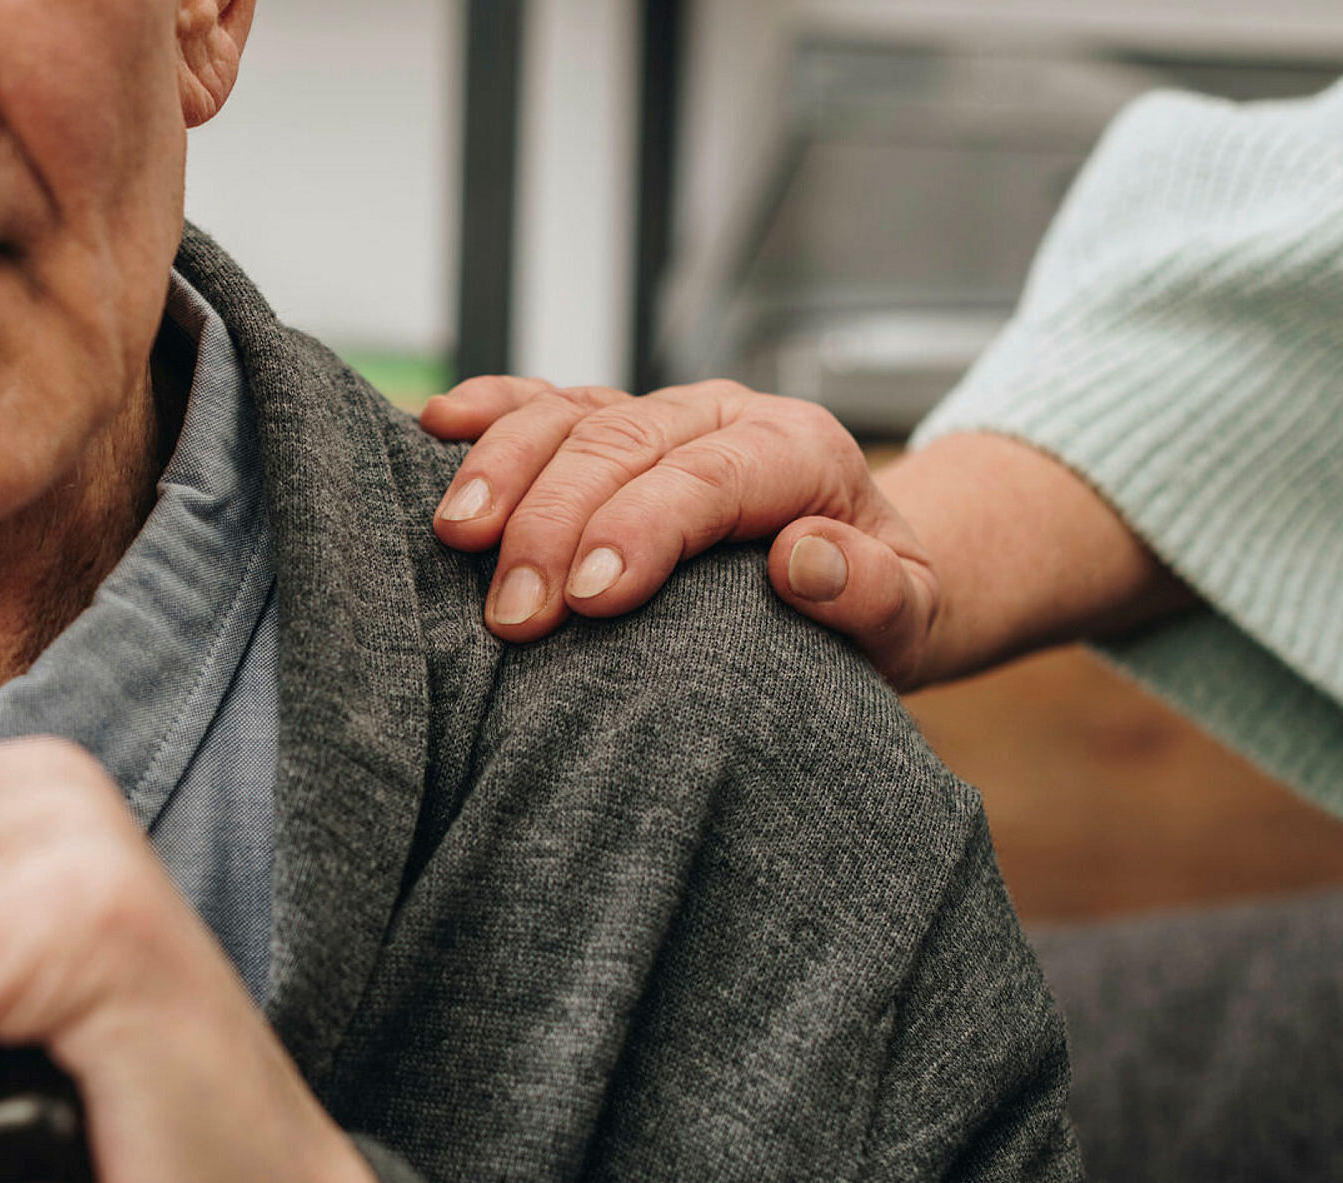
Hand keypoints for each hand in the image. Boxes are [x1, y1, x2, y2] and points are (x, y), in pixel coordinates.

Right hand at [421, 377, 944, 687]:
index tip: (591, 599)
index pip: (712, 476)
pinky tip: (433, 428)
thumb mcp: (909, 618)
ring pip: (569, 414)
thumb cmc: (875, 603)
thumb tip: (803, 559)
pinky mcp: (610, 430)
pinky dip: (487, 412)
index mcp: (800, 451)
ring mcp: (658, 417)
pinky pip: (541, 403)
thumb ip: (873, 594)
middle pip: (623, 444)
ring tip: (456, 538)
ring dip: (504, 471)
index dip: (644, 527)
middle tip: (513, 615)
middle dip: (556, 523)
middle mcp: (723, 416)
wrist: (866, 569)